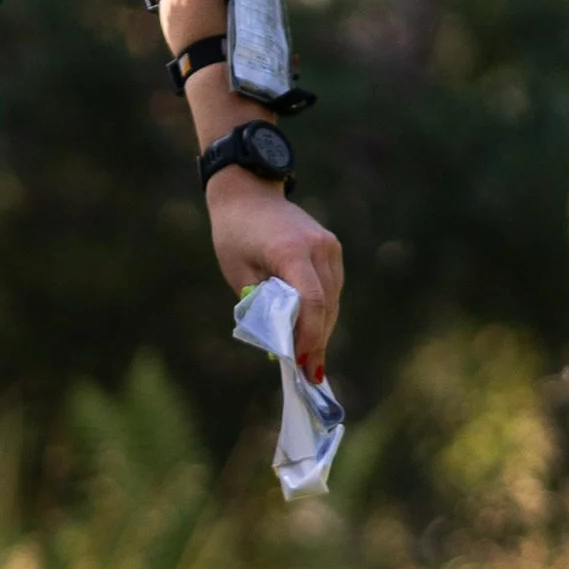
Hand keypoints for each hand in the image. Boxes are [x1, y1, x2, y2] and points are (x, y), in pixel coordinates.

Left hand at [205, 174, 342, 380]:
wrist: (248, 192)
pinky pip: (331, 288)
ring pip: (332, 300)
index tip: (301, 363)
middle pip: (326, 305)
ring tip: (312, 363)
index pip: (312, 302)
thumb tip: (281, 343)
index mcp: (292, 251)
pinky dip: (322, 311)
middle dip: (317, 341)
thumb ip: (261, 306)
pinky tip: (313, 334)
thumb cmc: (235, 234)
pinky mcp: (332, 249)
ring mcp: (330, 247)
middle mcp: (320, 248)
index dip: (309, 336)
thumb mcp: (239, 274)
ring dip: (322, 329)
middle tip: (309, 375)